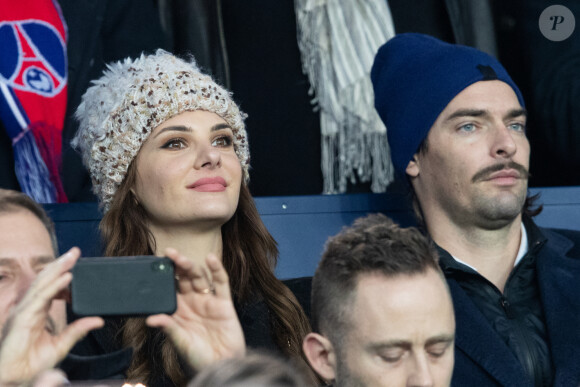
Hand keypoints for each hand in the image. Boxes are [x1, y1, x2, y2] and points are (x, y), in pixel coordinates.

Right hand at [0, 248, 103, 384]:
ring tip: (72, 257)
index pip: (50, 287)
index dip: (62, 275)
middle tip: (76, 251)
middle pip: (45, 280)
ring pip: (42, 284)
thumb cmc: (31, 364)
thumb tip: (98, 320)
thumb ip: (78, 330)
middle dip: (61, 264)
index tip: (77, 266)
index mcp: (36, 312)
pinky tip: (67, 277)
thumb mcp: (61, 345)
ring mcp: (24, 311)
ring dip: (58, 268)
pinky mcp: (23, 318)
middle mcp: (29, 308)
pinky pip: (41, 298)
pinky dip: (54, 286)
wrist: (14, 379)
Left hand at [146, 248, 245, 371]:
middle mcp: (192, 302)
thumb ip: (169, 327)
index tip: (154, 263)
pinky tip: (211, 259)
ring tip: (183, 259)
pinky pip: (221, 283)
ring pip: (199, 277)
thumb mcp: (180, 342)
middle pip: (183, 278)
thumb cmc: (198, 358)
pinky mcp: (224, 302)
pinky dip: (217, 269)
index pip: (169, 288)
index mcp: (178, 310)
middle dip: (176, 265)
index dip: (163, 275)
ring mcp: (208, 300)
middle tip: (168, 254)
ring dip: (191, 266)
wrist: (222, 365)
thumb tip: (150, 319)